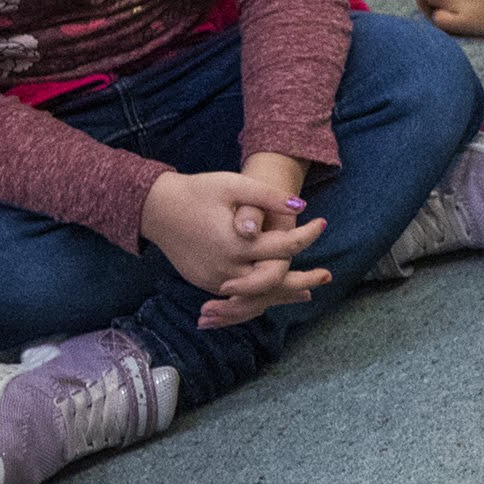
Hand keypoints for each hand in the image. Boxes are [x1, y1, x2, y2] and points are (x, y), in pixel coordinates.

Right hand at [142, 165, 329, 323]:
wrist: (155, 208)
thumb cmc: (196, 192)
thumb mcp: (233, 185)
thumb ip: (266, 196)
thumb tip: (302, 207)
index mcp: (235, 243)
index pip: (284, 247)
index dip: (308, 235)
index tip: (322, 222)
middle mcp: (225, 267)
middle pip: (274, 282)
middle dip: (303, 280)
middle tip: (328, 276)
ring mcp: (213, 279)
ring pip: (256, 296)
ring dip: (283, 295)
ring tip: (308, 291)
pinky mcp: (205, 282)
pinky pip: (238, 298)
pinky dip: (259, 297)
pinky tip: (276, 294)